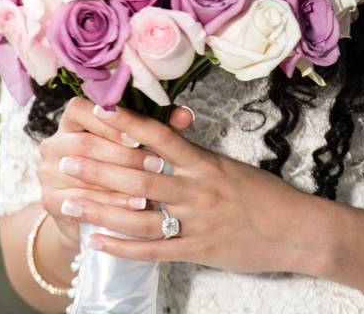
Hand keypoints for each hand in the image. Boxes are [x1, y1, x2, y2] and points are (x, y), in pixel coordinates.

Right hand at [36, 96, 195, 245]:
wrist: (98, 211)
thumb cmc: (123, 167)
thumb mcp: (140, 144)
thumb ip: (159, 126)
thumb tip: (186, 115)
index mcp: (72, 120)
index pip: (82, 109)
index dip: (109, 122)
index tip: (138, 137)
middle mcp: (55, 142)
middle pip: (85, 144)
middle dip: (124, 156)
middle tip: (157, 166)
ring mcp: (48, 171)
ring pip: (83, 174)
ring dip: (119, 183)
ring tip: (151, 192)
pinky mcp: (49, 199)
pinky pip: (79, 201)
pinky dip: (109, 204)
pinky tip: (133, 208)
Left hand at [59, 103, 320, 274]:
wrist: (298, 231)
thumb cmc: (265, 196)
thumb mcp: (230, 167)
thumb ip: (195, 158)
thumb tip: (166, 137)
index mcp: (205, 163)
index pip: (157, 137)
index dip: (124, 124)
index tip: (95, 112)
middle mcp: (197, 189)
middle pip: (138, 176)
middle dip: (98, 167)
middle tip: (65, 158)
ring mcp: (196, 222)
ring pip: (138, 215)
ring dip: (99, 209)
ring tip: (67, 202)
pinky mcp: (198, 250)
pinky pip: (152, 251)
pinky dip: (121, 248)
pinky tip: (95, 242)